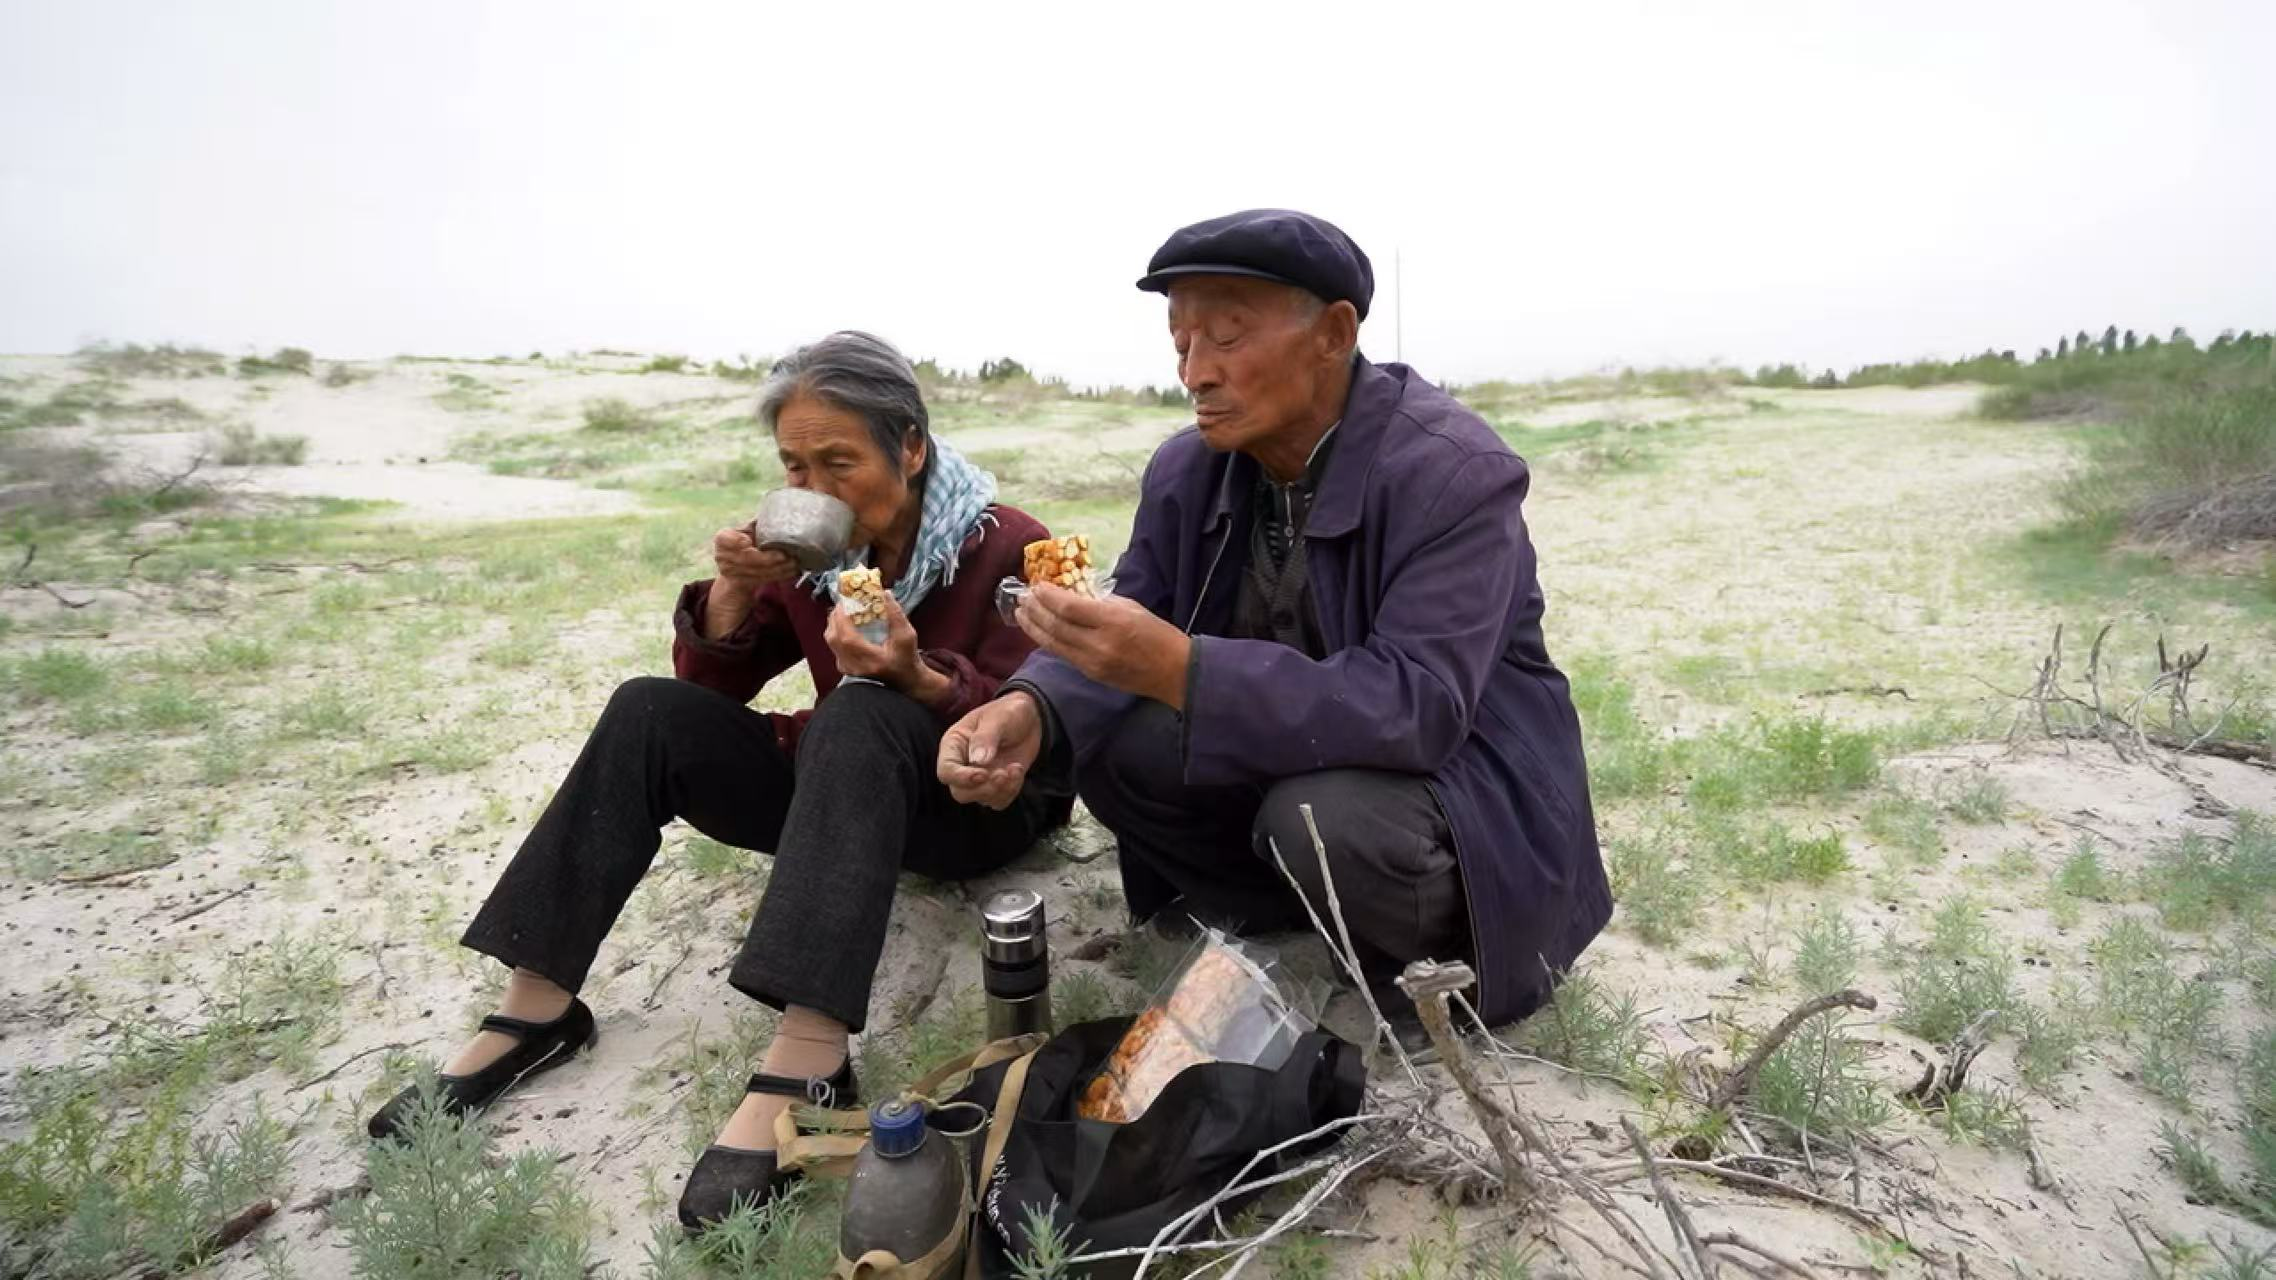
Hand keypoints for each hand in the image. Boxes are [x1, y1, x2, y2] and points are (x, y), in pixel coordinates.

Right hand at [712, 523, 799, 589]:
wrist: (734, 568)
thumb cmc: (745, 540)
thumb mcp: (747, 529)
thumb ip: (758, 524)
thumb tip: (781, 512)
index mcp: (723, 538)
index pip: (725, 538)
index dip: (735, 541)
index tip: (747, 541)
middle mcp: (722, 555)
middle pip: (746, 558)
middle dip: (767, 559)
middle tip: (785, 556)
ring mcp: (729, 572)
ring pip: (757, 572)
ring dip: (777, 569)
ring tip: (793, 563)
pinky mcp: (739, 583)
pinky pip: (762, 580)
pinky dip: (778, 575)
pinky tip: (791, 570)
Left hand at [824, 592, 949, 704]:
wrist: (904, 679)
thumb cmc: (907, 658)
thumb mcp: (907, 636)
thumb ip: (895, 614)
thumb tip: (884, 593)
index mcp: (871, 660)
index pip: (847, 638)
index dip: (842, 618)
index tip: (846, 600)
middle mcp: (855, 666)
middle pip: (834, 637)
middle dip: (836, 615)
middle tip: (845, 601)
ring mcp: (847, 668)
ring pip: (831, 640)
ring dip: (835, 622)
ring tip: (845, 609)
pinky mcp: (844, 666)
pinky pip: (833, 644)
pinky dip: (837, 630)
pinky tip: (846, 622)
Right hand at [939, 692, 1042, 809]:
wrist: (1030, 719)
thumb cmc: (1008, 712)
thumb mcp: (997, 718)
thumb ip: (985, 738)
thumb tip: (977, 761)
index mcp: (954, 745)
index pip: (946, 771)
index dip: (961, 777)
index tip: (983, 773)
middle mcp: (962, 764)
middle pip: (960, 792)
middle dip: (983, 789)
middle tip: (1002, 774)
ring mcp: (979, 777)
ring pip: (981, 799)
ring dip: (1000, 790)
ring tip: (1015, 769)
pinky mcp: (996, 785)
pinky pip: (999, 801)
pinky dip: (1010, 791)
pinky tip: (1018, 771)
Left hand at [1016, 583, 1190, 708]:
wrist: (1174, 671)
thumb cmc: (1157, 633)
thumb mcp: (1131, 607)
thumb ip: (1100, 601)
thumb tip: (1072, 594)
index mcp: (1111, 621)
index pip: (1068, 607)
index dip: (1047, 595)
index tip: (1036, 585)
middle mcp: (1098, 643)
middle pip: (1055, 625)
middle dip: (1035, 610)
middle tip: (1022, 597)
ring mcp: (1092, 662)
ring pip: (1053, 643)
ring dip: (1033, 627)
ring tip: (1020, 613)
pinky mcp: (1091, 674)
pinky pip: (1063, 655)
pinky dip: (1047, 641)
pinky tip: (1038, 631)